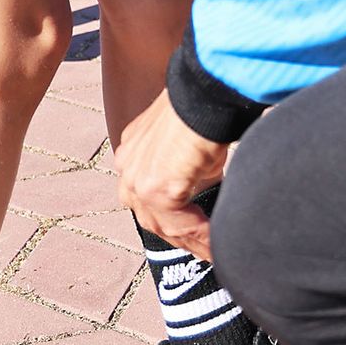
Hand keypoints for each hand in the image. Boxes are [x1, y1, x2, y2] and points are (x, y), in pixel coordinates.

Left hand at [115, 90, 230, 255]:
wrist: (207, 91)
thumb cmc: (206, 106)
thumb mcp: (190, 141)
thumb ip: (189, 167)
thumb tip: (207, 185)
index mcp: (133, 151)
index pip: (147, 196)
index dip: (171, 217)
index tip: (194, 233)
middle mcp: (129, 165)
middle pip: (151, 215)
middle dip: (180, 236)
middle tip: (205, 250)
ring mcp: (139, 179)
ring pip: (164, 225)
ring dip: (192, 241)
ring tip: (214, 253)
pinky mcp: (157, 189)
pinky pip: (181, 225)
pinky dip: (201, 237)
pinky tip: (217, 244)